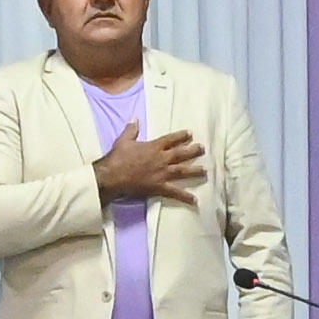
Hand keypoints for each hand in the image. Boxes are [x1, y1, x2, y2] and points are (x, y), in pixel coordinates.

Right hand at [94, 124, 208, 206]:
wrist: (112, 176)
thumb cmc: (117, 158)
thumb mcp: (123, 140)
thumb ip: (131, 130)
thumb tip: (134, 118)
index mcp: (154, 147)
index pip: (171, 139)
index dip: (181, 136)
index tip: (190, 134)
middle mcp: (161, 159)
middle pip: (181, 154)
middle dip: (193, 151)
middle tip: (203, 149)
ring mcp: (162, 173)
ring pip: (182, 171)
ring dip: (195, 171)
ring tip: (205, 171)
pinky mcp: (159, 187)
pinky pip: (175, 192)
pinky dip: (185, 197)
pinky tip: (195, 200)